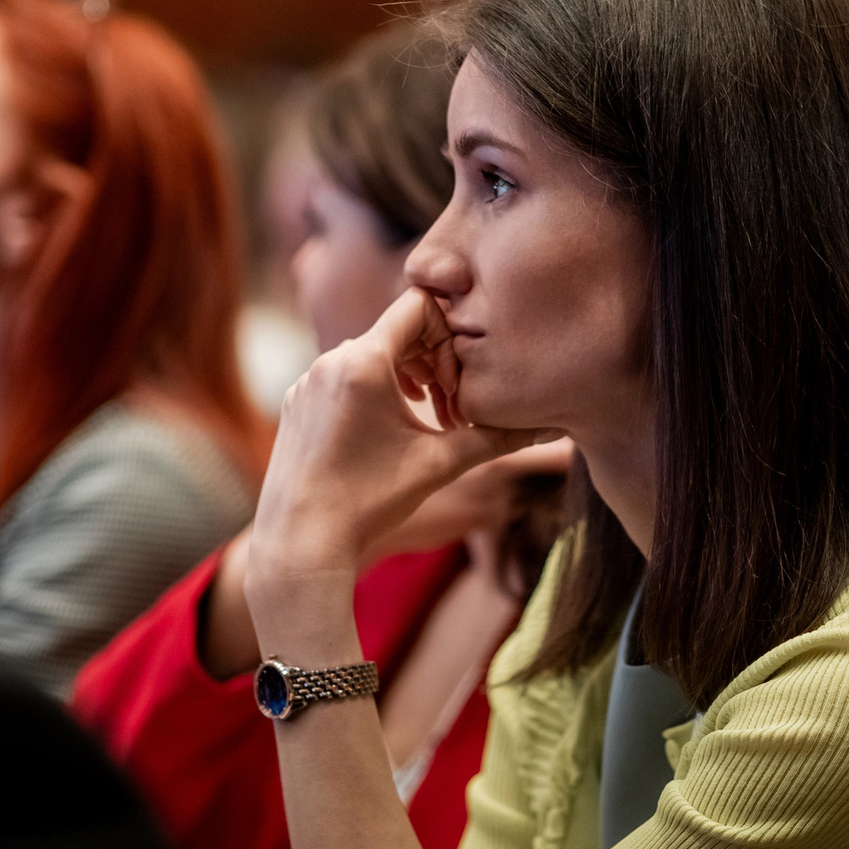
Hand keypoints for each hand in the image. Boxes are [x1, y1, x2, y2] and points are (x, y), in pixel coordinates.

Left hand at [245, 289, 559, 614]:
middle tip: (452, 406)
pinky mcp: (297, 403)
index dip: (450, 331)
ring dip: (404, 378)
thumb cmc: (370, 502)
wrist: (301, 543)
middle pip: (396, 331)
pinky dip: (372, 394)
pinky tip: (386, 434)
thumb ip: (496, 437)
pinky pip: (342, 379)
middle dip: (432, 361)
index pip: (418, 305)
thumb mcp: (440, 464)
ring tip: (425, 420)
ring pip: (369, 356)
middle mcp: (329, 360)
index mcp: (363, 361)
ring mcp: (308, 381)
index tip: (461, 375)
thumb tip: (551, 428)